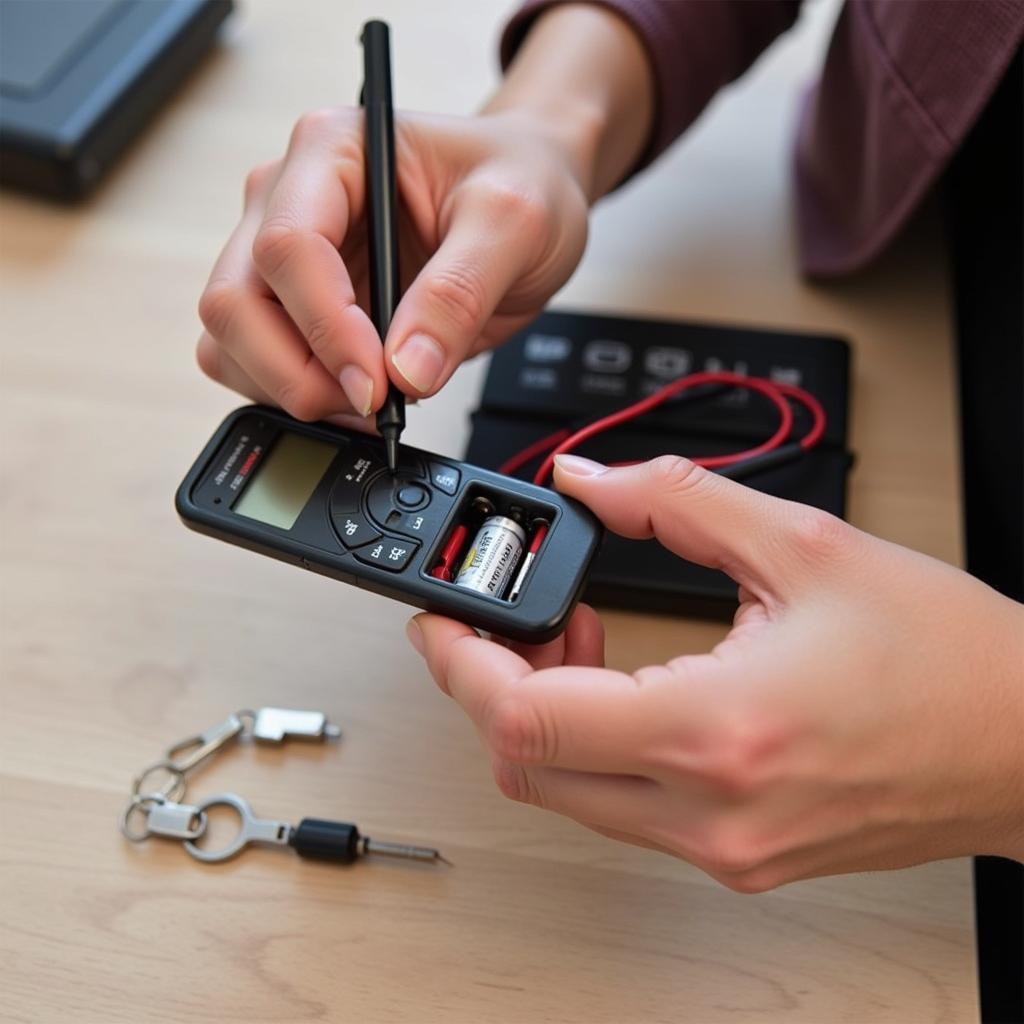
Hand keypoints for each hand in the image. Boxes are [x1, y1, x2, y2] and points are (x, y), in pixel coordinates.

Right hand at [195, 5, 654, 424]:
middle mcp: (288, 197)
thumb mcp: (516, 222)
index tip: (378, 384)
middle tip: (372, 402)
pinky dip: (292, 394)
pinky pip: (255, 361)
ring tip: (371, 399)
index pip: (288, 247)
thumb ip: (460, 291)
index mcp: (330, 151)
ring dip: (289, 389)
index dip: (326, 329)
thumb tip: (406, 370)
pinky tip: (353, 397)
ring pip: (230, 339)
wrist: (525, 199)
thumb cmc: (519, 184)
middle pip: (235, 300)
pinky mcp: (293, 304)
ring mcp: (283, 256)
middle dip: (295, 371)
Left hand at [407, 455, 1023, 890]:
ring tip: (576, 635)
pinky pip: (618, 807)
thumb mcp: (802, 544)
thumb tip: (588, 480)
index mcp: (718, 730)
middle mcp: (709, 812)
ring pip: (564, 792)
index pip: (526, 719)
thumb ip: (672, 501)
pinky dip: (592, 745)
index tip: (442, 617)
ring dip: (539, 713)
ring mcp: (720, 848)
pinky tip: (623, 684)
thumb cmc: (947, 657)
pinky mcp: (735, 856)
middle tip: (509, 614)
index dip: (461, 663)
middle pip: (524, 766)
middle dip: (488, 683)